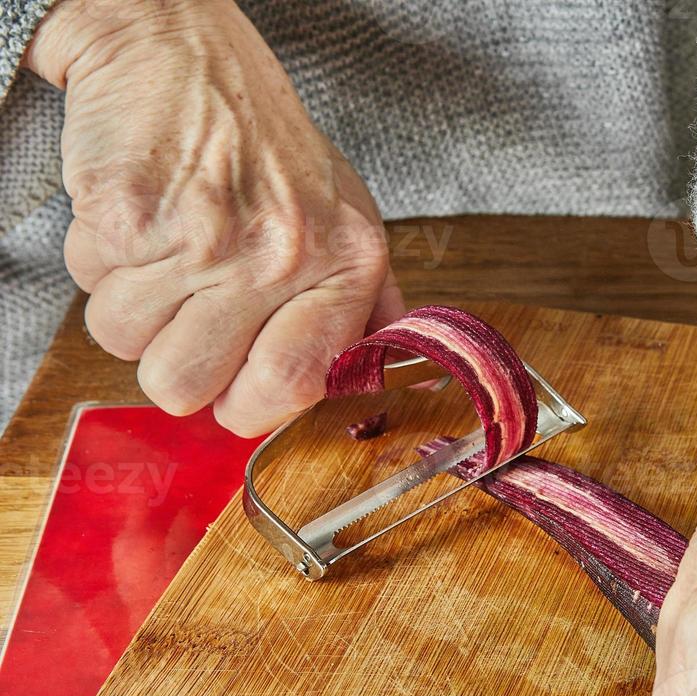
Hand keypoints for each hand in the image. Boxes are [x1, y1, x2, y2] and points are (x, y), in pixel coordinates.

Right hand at [26, 0, 402, 434]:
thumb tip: (366, 378)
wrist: (181, 47)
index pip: (288, 388)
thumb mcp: (342, 218)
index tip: (232, 390)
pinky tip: (137, 212)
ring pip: (124, 340)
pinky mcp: (130, 214)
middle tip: (186, 304)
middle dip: (168, 357)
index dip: (245, 407)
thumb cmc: (263, 144)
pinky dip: (99, 256)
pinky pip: (88, 283)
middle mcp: (280, 254)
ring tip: (164, 244)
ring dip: (130, 302)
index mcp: (345, 265)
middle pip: (184, 386)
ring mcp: (203, 236)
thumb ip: (360, 306)